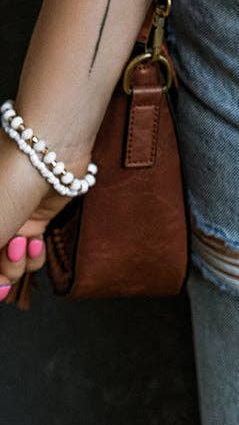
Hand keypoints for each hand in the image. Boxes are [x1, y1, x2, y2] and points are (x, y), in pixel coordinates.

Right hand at [0, 139, 89, 305]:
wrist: (47, 150)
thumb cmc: (6, 184)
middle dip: (0, 275)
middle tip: (7, 267)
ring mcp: (10, 223)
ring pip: (11, 266)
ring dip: (17, 265)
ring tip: (23, 243)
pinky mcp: (36, 221)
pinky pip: (31, 254)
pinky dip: (34, 256)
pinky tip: (36, 241)